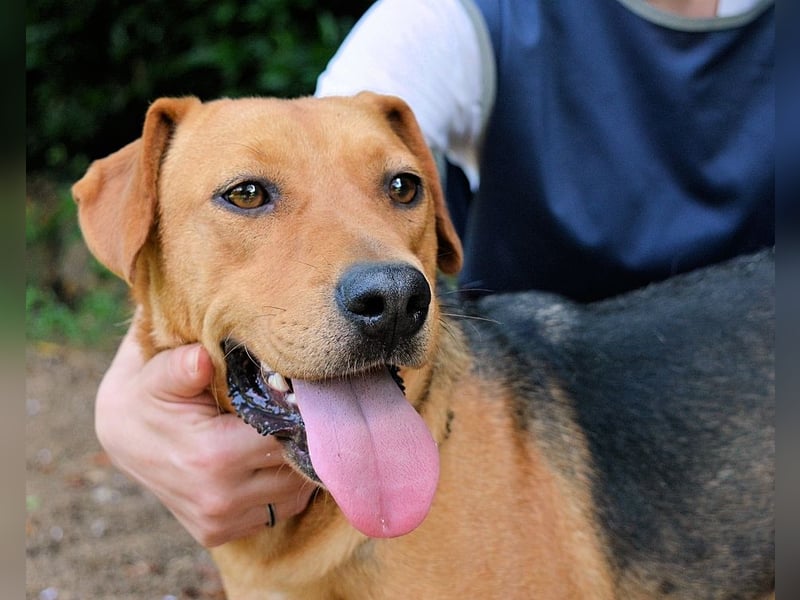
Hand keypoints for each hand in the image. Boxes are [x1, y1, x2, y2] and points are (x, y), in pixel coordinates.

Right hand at [94, 320, 314, 546]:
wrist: (123, 434)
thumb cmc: (150, 394)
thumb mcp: (162, 373)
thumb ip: (184, 364)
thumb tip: (202, 358)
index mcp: (214, 456)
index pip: (287, 436)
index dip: (298, 413)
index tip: (297, 395)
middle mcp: (220, 499)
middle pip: (295, 469)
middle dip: (300, 440)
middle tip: (296, 414)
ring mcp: (218, 522)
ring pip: (292, 496)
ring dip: (294, 467)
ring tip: (281, 435)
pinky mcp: (216, 534)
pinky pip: (276, 513)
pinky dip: (279, 490)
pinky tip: (266, 461)